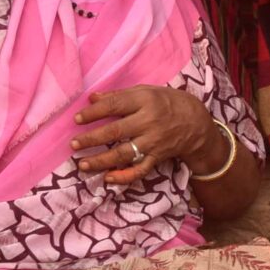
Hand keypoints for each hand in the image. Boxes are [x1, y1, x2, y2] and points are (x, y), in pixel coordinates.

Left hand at [72, 87, 224, 184]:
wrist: (196, 123)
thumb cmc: (166, 102)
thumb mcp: (146, 91)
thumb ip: (119, 95)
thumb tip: (92, 98)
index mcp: (144, 101)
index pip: (114, 106)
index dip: (94, 113)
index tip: (77, 119)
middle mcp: (148, 122)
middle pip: (115, 132)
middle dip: (92, 139)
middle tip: (73, 144)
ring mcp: (153, 142)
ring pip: (123, 154)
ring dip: (101, 161)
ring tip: (82, 164)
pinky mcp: (157, 157)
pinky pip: (139, 170)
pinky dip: (124, 177)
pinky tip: (108, 178)